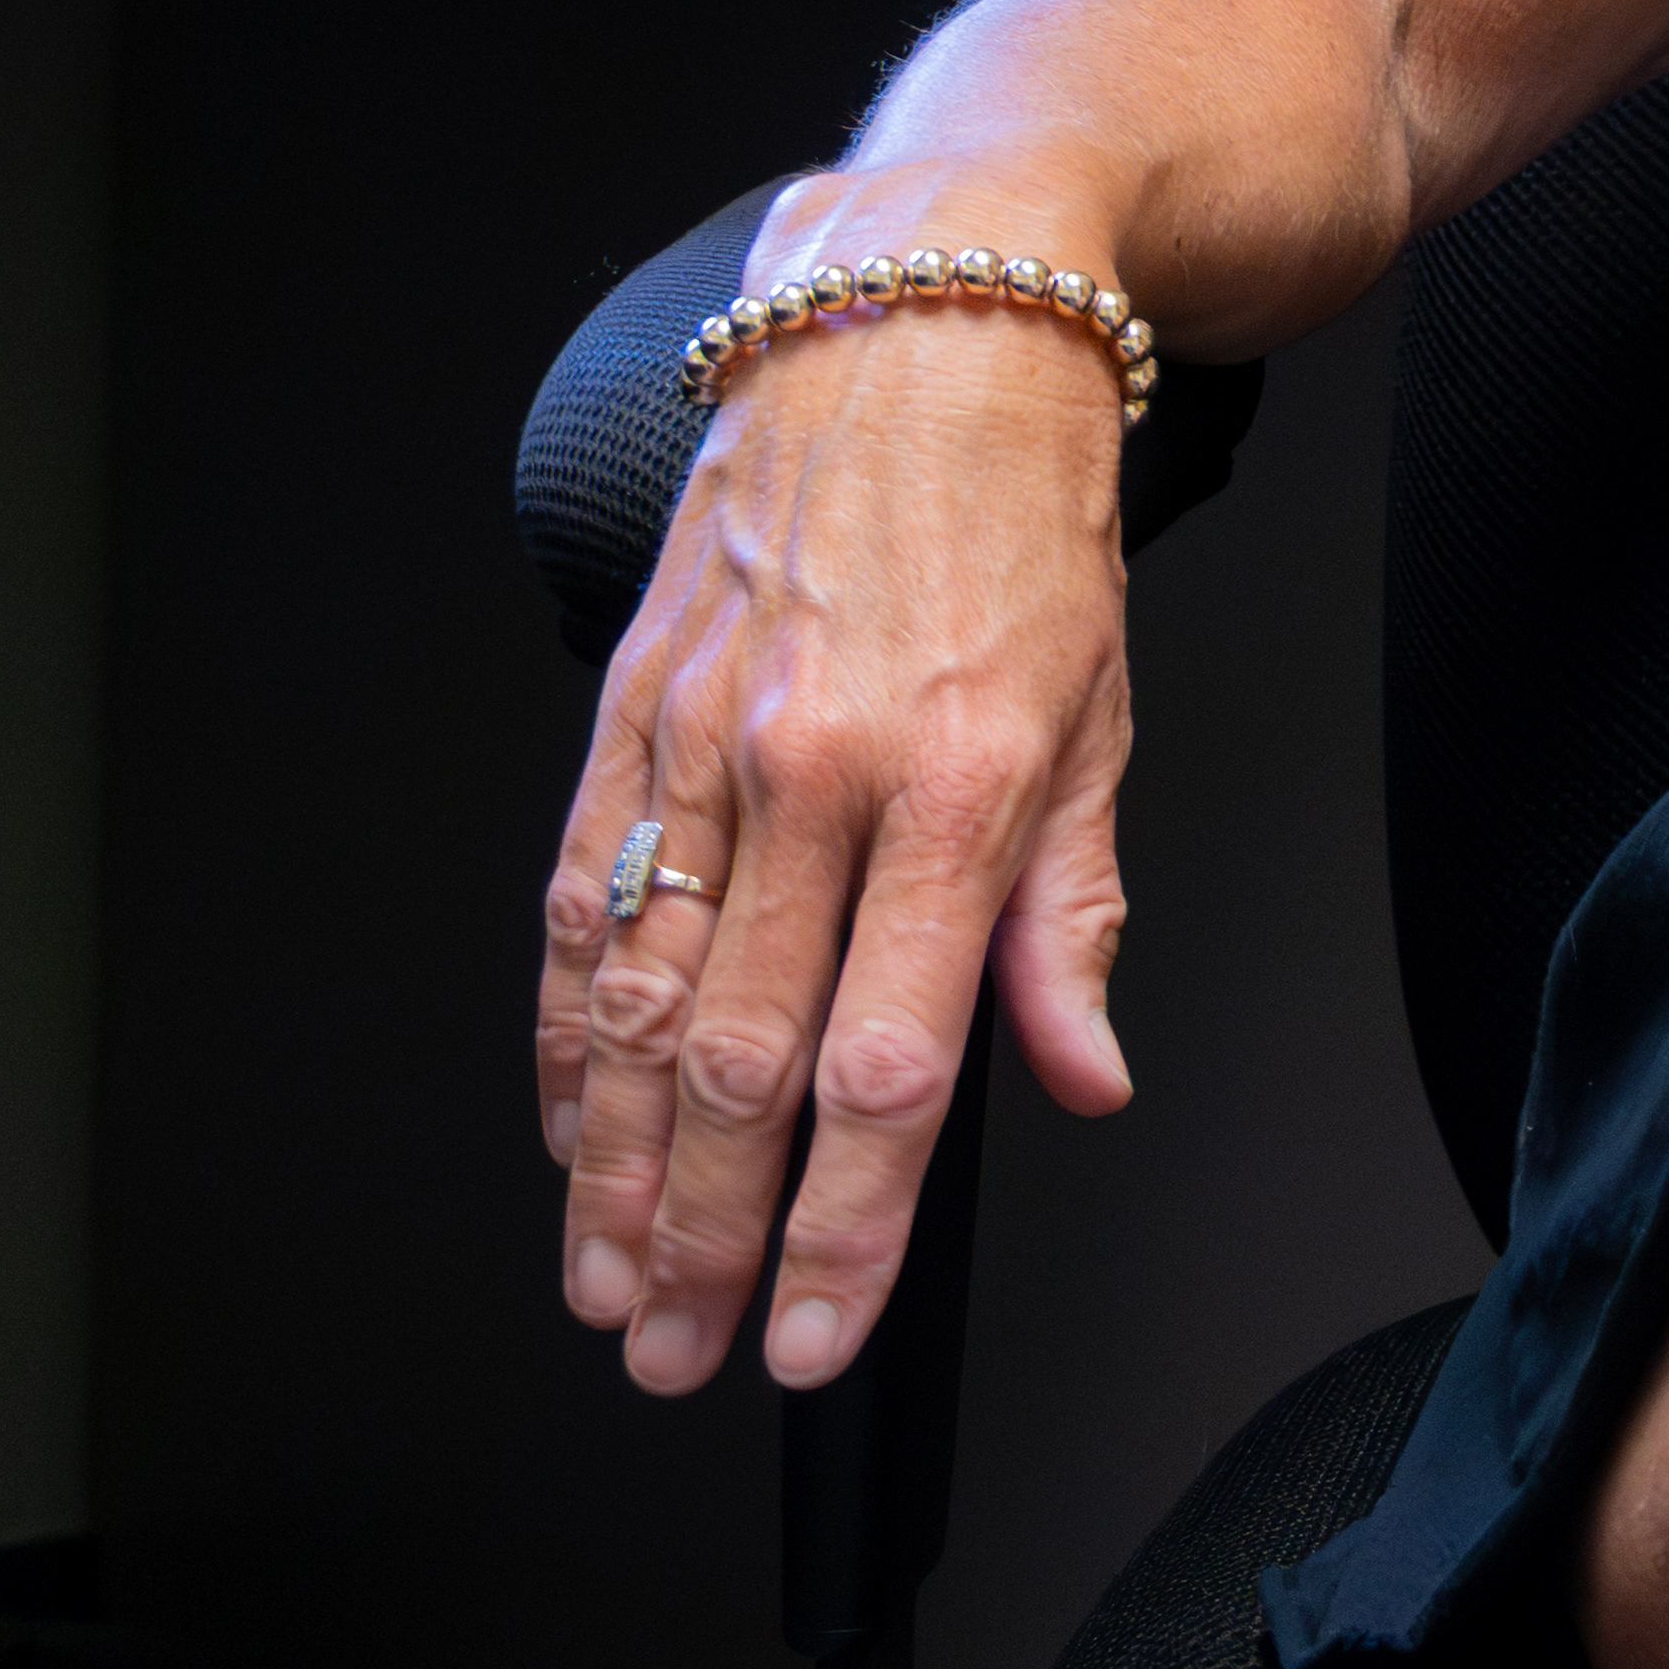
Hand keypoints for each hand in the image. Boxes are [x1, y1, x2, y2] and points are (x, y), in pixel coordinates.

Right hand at [538, 256, 1148, 1395]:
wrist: (927, 313)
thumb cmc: (1027, 513)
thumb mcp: (1102, 709)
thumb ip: (1072, 912)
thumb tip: (1079, 1075)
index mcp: (956, 783)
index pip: (890, 1065)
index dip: (846, 1228)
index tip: (816, 1338)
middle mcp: (818, 768)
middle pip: (744, 1063)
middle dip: (708, 1236)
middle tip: (681, 1355)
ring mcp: (708, 733)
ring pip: (642, 999)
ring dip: (615, 1167)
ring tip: (609, 1285)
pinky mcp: (633, 698)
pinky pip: (583, 894)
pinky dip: (567, 1030)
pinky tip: (568, 1125)